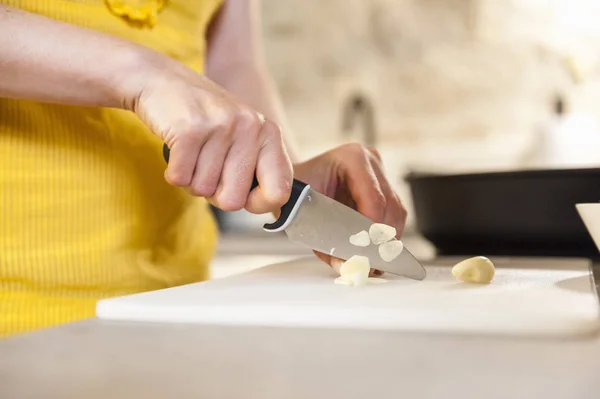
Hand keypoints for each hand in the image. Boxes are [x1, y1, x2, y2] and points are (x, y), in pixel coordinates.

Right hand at [122, 55, 292, 213]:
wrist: (162, 80)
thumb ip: (258, 170)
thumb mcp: (242, 137)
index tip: (244, 197)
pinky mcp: (189, 129)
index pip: (280, 192)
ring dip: (192, 178)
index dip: (259, 205)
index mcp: (269, 134)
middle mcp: (250, 127)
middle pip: (234, 201)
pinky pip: (180, 179)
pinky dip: (174, 172)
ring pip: (203, 191)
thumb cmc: (206, 120)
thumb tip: (269, 208)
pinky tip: (178, 149)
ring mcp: (220, 126)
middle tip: (207, 165)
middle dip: (215, 193)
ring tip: (193, 152)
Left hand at [293, 143, 406, 274]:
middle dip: (380, 238)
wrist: (297, 185)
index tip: (367, 250)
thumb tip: (346, 265)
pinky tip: (374, 250)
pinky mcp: (385, 189)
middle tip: (369, 262)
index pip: (373, 197)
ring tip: (371, 261)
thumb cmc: (298, 193)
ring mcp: (380, 174)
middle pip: (389, 207)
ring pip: (396, 214)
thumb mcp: (305, 216)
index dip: (372, 228)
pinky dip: (385, 236)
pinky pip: (395, 217)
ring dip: (386, 240)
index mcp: (352, 157)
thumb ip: (324, 241)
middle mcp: (371, 162)